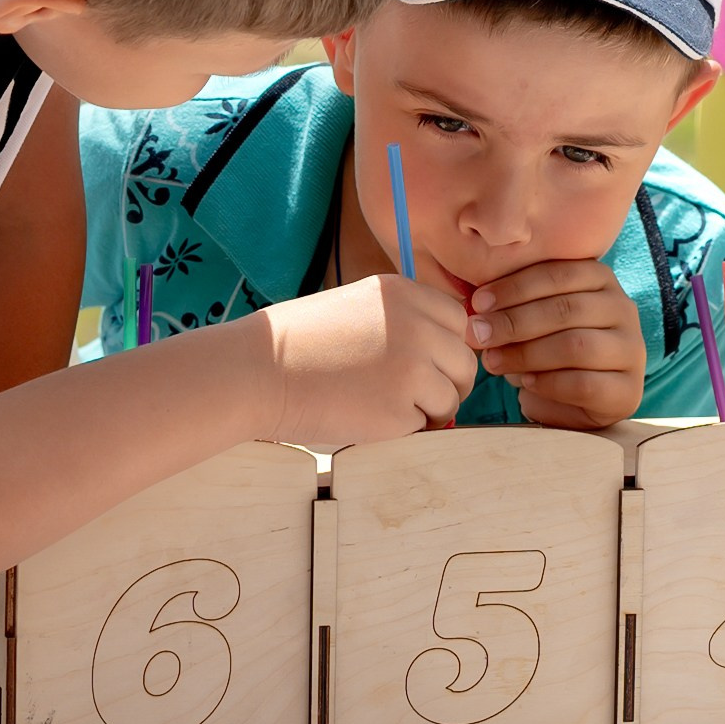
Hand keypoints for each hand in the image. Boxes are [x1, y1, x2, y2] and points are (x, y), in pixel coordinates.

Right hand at [248, 273, 473, 447]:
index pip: (458, 320)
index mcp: (402, 294)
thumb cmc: (300, 343)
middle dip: (448, 382)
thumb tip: (444, 350)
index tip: (431, 363)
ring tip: (388, 407)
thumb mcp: (358, 306)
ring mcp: (410, 368)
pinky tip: (369, 418)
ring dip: (430, 409)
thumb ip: (402, 319)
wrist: (259, 372)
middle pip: (464, 360)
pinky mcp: (399, 409)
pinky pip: (424, 425)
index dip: (447, 346)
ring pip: (452, 396)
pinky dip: (405, 429)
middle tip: (420, 397)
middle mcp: (414, 325)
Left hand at [465, 258, 646, 431]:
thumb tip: (476, 309)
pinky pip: (584, 384)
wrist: (585, 400)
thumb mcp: (537, 320)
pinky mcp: (628, 391)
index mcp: (601, 280)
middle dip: (514, 321)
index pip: (558, 274)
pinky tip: (524, 383)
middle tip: (479, 335)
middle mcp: (623, 309)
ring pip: (575, 345)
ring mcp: (631, 351)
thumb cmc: (553, 349)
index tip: (478, 302)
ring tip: (493, 361)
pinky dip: (548, 383)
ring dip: (526, 353)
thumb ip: (514, 307)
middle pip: (565, 309)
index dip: (515, 286)